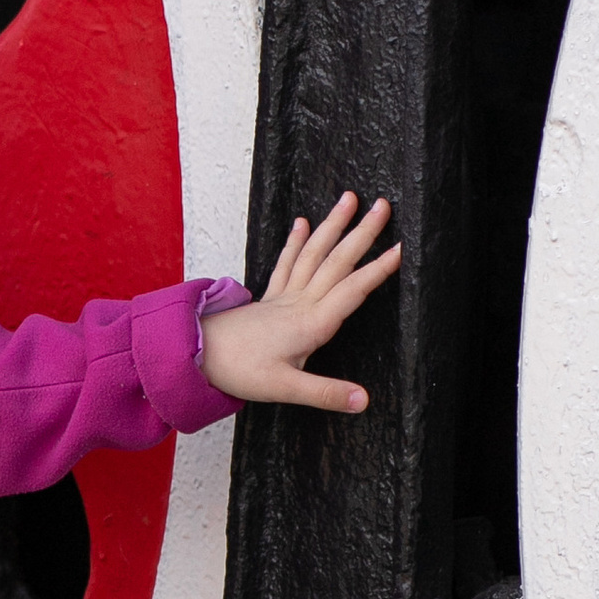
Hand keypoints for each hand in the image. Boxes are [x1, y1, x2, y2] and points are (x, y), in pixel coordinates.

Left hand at [198, 192, 401, 411]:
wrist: (195, 355)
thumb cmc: (238, 372)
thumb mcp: (284, 389)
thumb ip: (325, 393)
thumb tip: (362, 400)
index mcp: (310, 324)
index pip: (352, 291)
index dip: (379, 270)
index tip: (403, 248)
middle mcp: (299, 304)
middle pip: (336, 262)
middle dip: (363, 234)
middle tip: (384, 206)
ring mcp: (283, 297)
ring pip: (313, 254)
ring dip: (333, 226)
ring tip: (348, 199)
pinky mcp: (268, 299)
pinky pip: (286, 263)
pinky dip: (295, 241)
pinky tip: (302, 222)